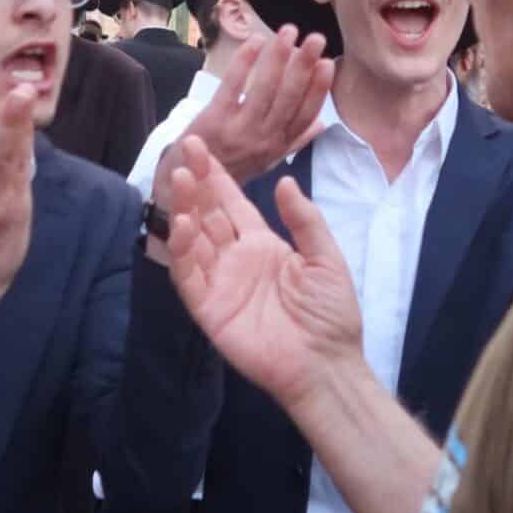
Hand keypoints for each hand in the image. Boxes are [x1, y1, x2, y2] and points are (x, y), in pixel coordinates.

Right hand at [163, 135, 364, 411]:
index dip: (216, 177)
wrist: (325, 364)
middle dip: (196, 184)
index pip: (232, 204)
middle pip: (208, 214)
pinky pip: (189, 276)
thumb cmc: (331, 315)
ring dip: (185, 209)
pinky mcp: (208, 309)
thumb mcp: (326, 260)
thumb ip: (305, 221)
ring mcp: (219, 283)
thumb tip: (285, 181)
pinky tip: (184, 225)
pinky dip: (182, 251)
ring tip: (180, 179)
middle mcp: (236, 259)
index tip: (201, 148)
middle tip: (185, 151)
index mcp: (263, 245)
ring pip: (193, 239)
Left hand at [165, 26, 335, 202]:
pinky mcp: (214, 119)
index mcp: (279, 145)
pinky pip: (233, 86)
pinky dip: (245, 61)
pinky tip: (255, 42)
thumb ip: (294, 141)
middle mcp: (263, 138)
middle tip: (315, 38)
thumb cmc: (232, 167)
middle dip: (304, 64)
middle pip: (290, 97)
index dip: (319, 89)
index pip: (306, 114)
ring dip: (278, 56)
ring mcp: (239, 129)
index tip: (328, 63)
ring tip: (288, 31)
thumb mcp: (267, 160)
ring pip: (265, 88)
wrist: (192, 183)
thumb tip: (323, 124)